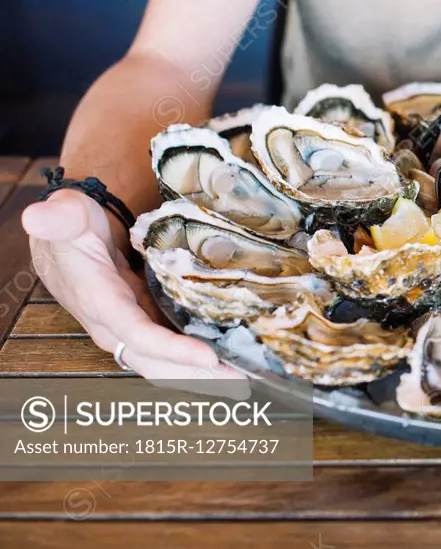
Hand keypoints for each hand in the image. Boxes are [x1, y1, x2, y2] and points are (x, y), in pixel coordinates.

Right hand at [22, 190, 245, 386]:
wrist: (64, 238)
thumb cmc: (70, 226)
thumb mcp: (67, 217)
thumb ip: (59, 219)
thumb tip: (38, 216)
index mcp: (100, 302)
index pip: (137, 334)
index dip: (172, 350)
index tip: (209, 358)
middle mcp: (114, 324)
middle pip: (157, 362)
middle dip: (198, 376)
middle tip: (244, 382)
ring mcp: (131, 326)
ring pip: (166, 362)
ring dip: (202, 374)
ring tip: (245, 378)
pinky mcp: (145, 321)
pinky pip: (171, 348)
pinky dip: (197, 357)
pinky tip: (229, 356)